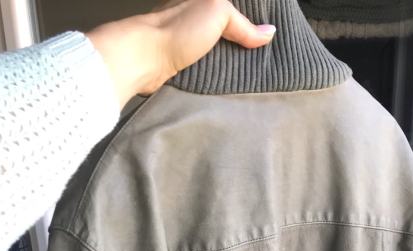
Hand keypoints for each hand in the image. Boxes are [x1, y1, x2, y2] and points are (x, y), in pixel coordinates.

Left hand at [86, 0, 275, 108]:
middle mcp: (192, 15)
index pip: (234, 8)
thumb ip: (243, 24)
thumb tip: (269, 34)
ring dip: (229, 60)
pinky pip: (204, 64)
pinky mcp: (178, 62)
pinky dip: (215, 70)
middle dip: (242, 41)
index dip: (251, 20)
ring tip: (250, 71)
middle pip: (225, 28)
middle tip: (262, 56)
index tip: (268, 36)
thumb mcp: (218, 13)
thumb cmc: (178, 30)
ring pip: (215, 48)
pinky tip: (226, 79)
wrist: (143, 58)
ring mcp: (184, 39)